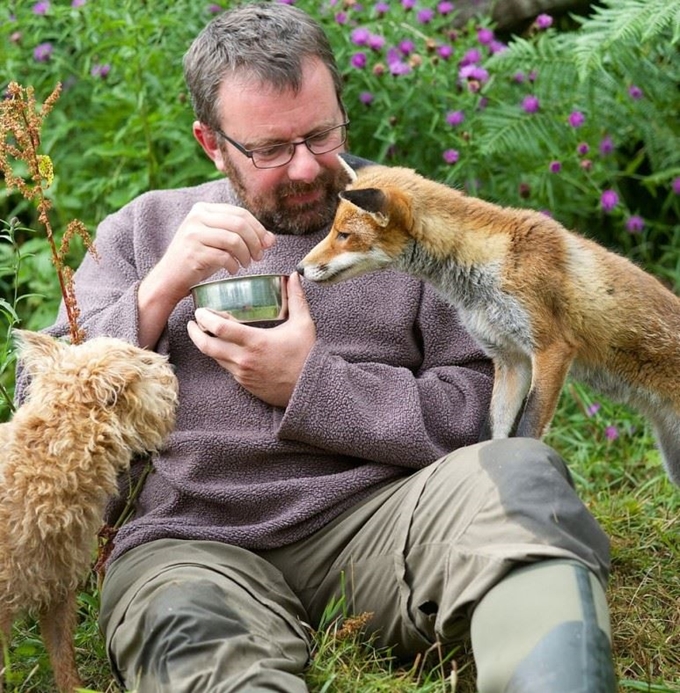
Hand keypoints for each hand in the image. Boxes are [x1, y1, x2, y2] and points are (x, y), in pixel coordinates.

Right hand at [151, 202, 275, 302]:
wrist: (170, 278)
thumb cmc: (198, 259)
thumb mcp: (219, 242)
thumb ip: (242, 236)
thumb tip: (271, 239)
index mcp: (203, 209)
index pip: (240, 213)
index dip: (258, 228)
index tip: (267, 244)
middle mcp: (196, 217)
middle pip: (239, 224)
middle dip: (255, 241)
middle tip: (259, 256)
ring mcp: (193, 234)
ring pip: (234, 239)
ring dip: (246, 254)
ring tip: (246, 264)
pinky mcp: (193, 252)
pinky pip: (224, 256)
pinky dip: (234, 265)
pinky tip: (233, 270)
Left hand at [187, 272, 316, 406]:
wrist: (309, 388)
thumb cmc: (306, 355)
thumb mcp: (303, 324)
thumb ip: (296, 298)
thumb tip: (293, 276)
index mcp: (256, 342)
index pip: (220, 329)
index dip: (205, 318)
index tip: (200, 311)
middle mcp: (244, 359)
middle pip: (207, 346)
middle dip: (195, 333)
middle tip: (193, 322)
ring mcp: (242, 373)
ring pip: (215, 358)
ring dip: (207, 344)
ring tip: (206, 332)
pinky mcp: (244, 383)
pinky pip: (226, 368)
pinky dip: (221, 356)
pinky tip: (224, 347)